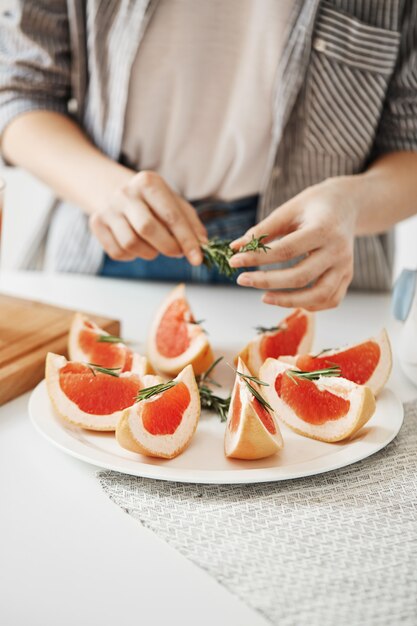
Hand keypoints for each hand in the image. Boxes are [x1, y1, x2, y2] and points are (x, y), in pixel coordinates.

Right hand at [89, 170, 206, 263]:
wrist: (115, 191)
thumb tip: (202, 245)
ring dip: (149, 253)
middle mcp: (125, 193)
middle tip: (177, 253)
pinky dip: (132, 256)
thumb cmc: (153, 202)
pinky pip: (117, 252)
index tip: (197, 259)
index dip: (186, 240)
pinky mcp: (96, 223)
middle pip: (147, 229)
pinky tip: (137, 246)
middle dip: (167, 247)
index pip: (171, 215)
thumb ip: (191, 224)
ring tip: (155, 247)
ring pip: (131, 243)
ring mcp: (108, 208)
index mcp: (148, 182)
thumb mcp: (175, 204)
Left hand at [229, 177, 357, 310]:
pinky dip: (309, 305)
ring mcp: (345, 266)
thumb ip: (263, 230)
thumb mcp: (288, 210)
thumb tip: (235, 249)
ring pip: (318, 295)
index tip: (234, 261)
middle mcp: (338, 251)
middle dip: (266, 281)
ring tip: (263, 297)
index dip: (257, 258)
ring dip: (288, 301)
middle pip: (300, 276)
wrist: (347, 204)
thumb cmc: (313, 206)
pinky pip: (330, 300)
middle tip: (242, 280)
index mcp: (324, 229)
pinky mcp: (347, 277)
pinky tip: (288, 299)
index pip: (286, 250)